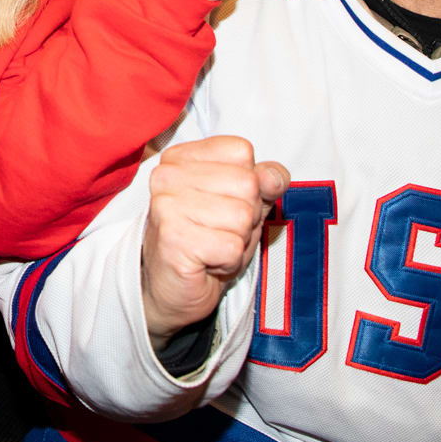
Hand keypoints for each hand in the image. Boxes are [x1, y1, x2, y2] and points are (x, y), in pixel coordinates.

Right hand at [141, 136, 289, 343]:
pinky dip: (229, 262)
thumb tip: (274, 176)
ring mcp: (166, 205)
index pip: (241, 151)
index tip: (224, 205)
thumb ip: (264, 183)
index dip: (248, 184)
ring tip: (212, 247)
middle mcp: (167, 175)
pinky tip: (207, 263)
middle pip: (247, 184)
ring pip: (242, 216)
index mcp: (181, 157)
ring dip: (237, 241)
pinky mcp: (173, 239)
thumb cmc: (208, 242)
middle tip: (218, 232)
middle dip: (246, 217)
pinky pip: (232, 246)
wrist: (172, 290)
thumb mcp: (243, 204)